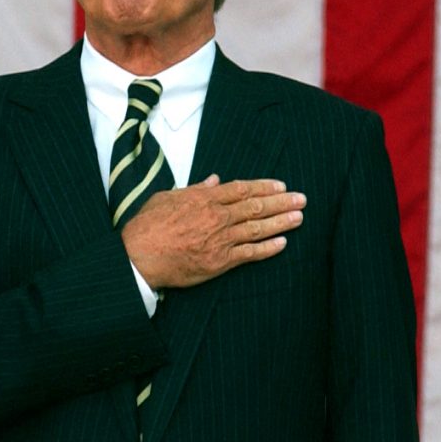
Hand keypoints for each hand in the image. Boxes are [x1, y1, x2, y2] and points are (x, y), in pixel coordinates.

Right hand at [121, 176, 305, 289]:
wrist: (139, 256)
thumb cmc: (148, 226)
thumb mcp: (167, 198)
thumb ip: (194, 189)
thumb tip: (213, 180)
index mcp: (205, 199)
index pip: (242, 189)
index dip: (264, 186)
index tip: (280, 185)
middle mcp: (217, 217)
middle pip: (256, 206)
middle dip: (281, 201)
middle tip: (301, 198)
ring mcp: (220, 239)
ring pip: (258, 228)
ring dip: (282, 222)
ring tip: (299, 217)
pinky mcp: (220, 261)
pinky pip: (250, 254)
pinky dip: (268, 248)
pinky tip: (283, 243)